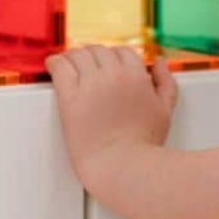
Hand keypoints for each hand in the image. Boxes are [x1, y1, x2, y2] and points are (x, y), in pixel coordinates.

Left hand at [44, 45, 178, 191]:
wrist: (122, 168)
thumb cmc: (143, 145)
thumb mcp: (164, 111)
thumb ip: (165, 83)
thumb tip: (159, 63)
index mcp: (136, 76)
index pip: (122, 52)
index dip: (113, 57)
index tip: (105, 64)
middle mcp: (113, 74)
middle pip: (98, 51)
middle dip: (93, 56)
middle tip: (86, 66)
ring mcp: (90, 84)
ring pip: (78, 55)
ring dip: (73, 57)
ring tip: (68, 64)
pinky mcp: (70, 97)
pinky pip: (60, 67)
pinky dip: (55, 62)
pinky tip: (53, 65)